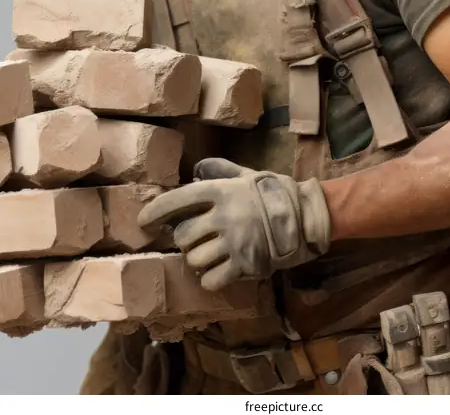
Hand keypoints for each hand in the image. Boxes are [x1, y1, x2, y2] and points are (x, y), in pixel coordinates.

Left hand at [137, 158, 331, 290]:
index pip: (177, 201)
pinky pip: (212, 280)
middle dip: (186, 241)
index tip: (143, 222)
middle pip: (183, 237)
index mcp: (221, 191)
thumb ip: (221, 171)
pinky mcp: (245, 265)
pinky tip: (220, 271)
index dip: (155, 212)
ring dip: (198, 261)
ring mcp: (234, 242)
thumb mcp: (247, 174)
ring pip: (195, 260)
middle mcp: (224, 216)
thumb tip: (198, 169)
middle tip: (198, 240)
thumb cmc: (275, 194)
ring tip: (211, 255)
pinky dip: (211, 279)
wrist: (307, 217)